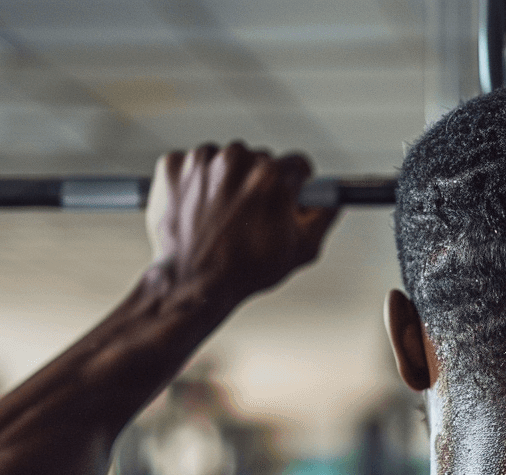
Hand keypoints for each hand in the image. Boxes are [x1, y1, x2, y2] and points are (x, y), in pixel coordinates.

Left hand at [145, 142, 337, 301]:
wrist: (191, 283)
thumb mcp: (301, 250)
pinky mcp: (174, 165)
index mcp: (271, 177)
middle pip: (260, 160)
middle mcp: (236, 161)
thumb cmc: (241, 271)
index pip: (296, 163)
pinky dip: (195, 183)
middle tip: (251, 216)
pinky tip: (199, 209)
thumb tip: (331, 201)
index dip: (296, 184)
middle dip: (258, 184)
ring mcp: (202, 161)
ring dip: (227, 181)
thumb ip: (323, 217)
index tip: (288, 193)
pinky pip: (192, 164)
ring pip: (225, 160)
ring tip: (222, 216)